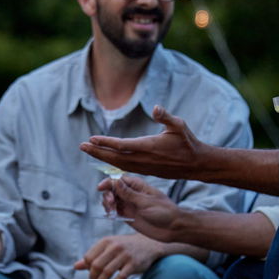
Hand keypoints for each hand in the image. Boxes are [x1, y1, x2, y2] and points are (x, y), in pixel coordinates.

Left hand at [74, 232, 160, 278]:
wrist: (149, 244)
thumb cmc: (125, 247)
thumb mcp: (108, 247)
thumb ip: (93, 256)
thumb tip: (76, 266)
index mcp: (106, 241)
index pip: (89, 257)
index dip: (87, 268)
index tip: (90, 274)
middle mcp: (115, 247)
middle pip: (96, 265)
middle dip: (92, 277)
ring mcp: (125, 255)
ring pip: (107, 272)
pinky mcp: (134, 264)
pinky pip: (121, 277)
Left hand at [80, 105, 210, 179]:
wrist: (196, 164)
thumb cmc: (188, 142)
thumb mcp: (179, 125)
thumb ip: (166, 117)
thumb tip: (156, 107)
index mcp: (148, 147)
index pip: (122, 146)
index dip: (105, 143)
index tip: (91, 139)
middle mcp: (143, 159)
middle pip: (114, 157)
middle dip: (97, 152)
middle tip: (81, 146)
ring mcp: (144, 167)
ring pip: (118, 164)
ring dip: (102, 157)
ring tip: (89, 151)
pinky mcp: (146, 171)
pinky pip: (125, 168)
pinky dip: (112, 164)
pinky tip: (105, 159)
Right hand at [105, 176, 182, 242]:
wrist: (173, 228)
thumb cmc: (165, 212)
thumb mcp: (146, 202)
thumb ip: (129, 193)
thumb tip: (116, 181)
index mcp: (138, 186)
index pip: (119, 179)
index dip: (108, 182)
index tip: (101, 188)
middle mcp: (132, 194)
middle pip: (112, 189)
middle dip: (108, 195)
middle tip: (111, 203)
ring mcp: (129, 204)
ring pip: (111, 200)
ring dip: (108, 204)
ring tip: (112, 211)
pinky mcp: (128, 215)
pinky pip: (114, 211)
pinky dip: (110, 212)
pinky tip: (113, 216)